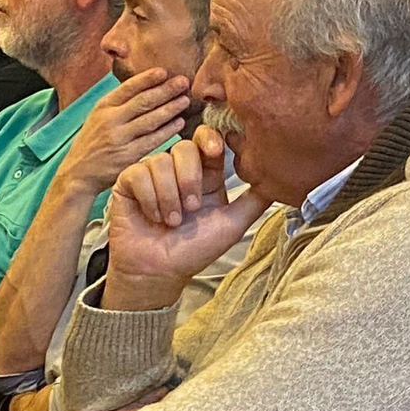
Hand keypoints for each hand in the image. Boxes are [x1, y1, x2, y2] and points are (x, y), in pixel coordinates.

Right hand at [56, 68, 193, 194]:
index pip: (128, 87)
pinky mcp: (128, 156)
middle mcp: (110, 120)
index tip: (164, 72)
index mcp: (103, 106)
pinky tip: (179, 122)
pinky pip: (152, 140)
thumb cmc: (93, 142)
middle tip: (183, 82)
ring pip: (150, 120)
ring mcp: (119, 138)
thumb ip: (118, 103)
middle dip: (165, 90)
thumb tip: (145, 86)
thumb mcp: (98, 117)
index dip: (147, 78)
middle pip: (143, 102)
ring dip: (170, 108)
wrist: (78, 173)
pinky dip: (168, 130)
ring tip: (185, 100)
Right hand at [102, 126, 270, 311]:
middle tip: (191, 208)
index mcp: (204, 175)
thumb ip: (255, 201)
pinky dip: (150, 199)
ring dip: (169, 196)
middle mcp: (178, 171)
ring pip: (161, 161)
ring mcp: (152, 174)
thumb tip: (280, 180)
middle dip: (190, 178)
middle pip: (184, 147)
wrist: (157, 271)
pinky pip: (139, 173)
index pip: (208, 141)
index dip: (211, 138)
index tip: (218, 149)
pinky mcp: (129, 182)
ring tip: (171, 221)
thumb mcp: (232, 225)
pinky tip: (152, 217)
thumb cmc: (193, 251)